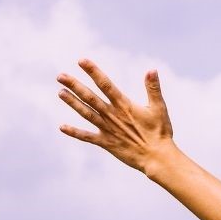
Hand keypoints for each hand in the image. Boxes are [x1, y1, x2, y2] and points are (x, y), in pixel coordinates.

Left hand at [56, 59, 175, 172]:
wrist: (157, 158)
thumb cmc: (160, 132)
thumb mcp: (159, 108)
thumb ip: (153, 88)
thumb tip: (151, 70)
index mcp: (124, 105)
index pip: (105, 85)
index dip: (93, 72)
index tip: (81, 61)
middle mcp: (113, 115)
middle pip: (90, 97)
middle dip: (75, 86)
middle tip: (60, 76)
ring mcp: (108, 129)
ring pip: (86, 113)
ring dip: (72, 103)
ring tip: (60, 92)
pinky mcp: (106, 143)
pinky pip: (88, 137)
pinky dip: (75, 132)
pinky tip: (62, 127)